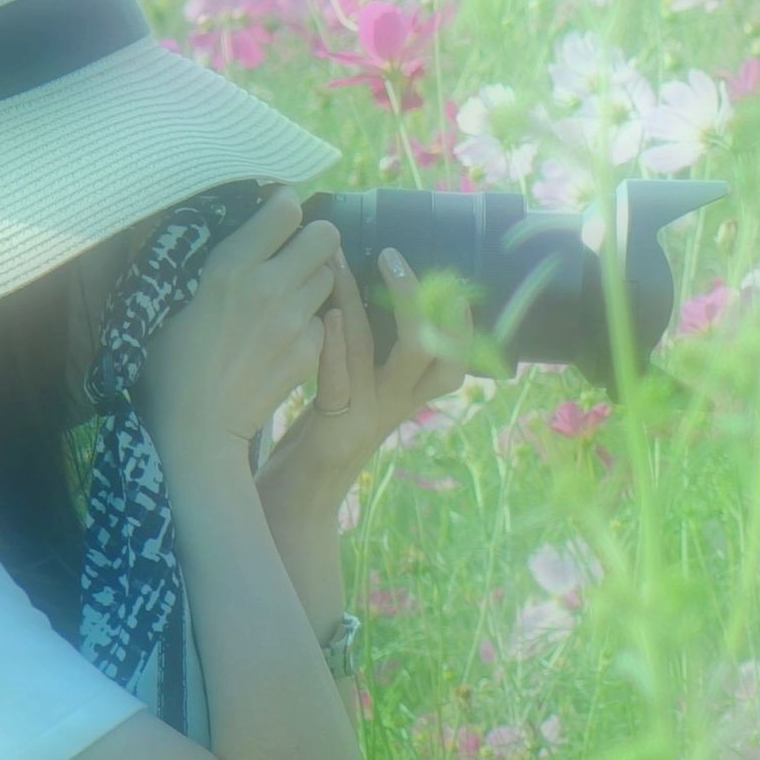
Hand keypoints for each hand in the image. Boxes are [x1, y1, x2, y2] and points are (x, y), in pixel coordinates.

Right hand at [135, 188, 340, 462]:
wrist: (199, 426)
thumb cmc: (171, 361)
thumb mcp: (171, 300)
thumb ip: (208, 261)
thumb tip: (231, 228)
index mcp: (231, 266)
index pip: (286, 208)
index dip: (285, 206)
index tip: (277, 213)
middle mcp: (271, 286)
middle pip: (326, 236)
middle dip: (314, 239)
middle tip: (294, 252)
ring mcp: (296, 320)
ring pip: (331, 277)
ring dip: (315, 278)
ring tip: (289, 294)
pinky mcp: (311, 350)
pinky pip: (324, 319)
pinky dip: (311, 321)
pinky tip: (286, 335)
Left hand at [261, 243, 471, 510]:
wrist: (299, 501)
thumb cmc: (325, 440)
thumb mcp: (360, 397)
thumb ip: (369, 358)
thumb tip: (370, 300)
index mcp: (408, 398)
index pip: (454, 360)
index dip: (461, 324)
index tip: (454, 283)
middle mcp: (396, 406)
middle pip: (435, 356)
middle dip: (422, 304)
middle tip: (396, 259)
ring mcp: (366, 416)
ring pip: (380, 354)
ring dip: (362, 301)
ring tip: (344, 261)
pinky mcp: (333, 426)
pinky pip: (338, 379)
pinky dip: (336, 344)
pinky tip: (330, 314)